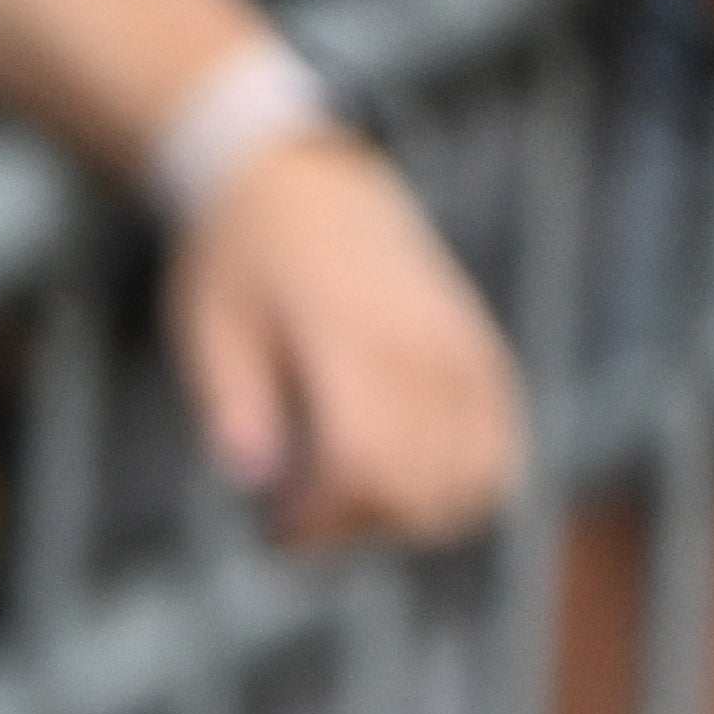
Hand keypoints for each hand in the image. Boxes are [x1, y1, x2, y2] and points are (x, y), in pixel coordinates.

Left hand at [170, 123, 522, 546]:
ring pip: (478, 479)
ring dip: (411, 515)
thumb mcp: (210, 328)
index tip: (273, 526)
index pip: (362, 461)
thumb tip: (258, 482)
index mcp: (350, 336)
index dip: (320, 520)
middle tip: (300, 515)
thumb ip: (233, 404)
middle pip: (422, 487)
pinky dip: (459, 483)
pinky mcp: (483, 351)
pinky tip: (397, 478)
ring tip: (347, 494)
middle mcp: (423, 344)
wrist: (307, 185)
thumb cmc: (241, 262)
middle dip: (357, 527)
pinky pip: (502, 444)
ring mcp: (464, 347)